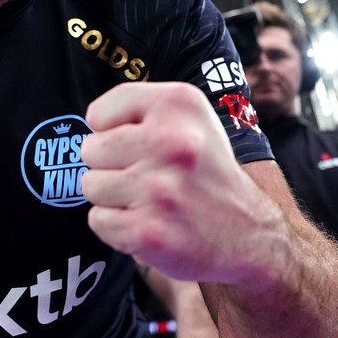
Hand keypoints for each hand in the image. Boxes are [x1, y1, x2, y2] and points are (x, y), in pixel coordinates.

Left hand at [80, 83, 285, 284]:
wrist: (249, 233)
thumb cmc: (204, 170)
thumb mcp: (188, 117)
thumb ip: (137, 108)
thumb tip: (88, 123)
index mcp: (178, 104)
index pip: (98, 113)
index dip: (110, 132)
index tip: (139, 144)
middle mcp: (172, 142)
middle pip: (89, 150)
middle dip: (110, 166)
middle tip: (147, 176)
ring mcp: (159, 189)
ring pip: (90, 186)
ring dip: (113, 198)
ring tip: (150, 200)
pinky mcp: (148, 232)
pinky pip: (98, 220)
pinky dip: (116, 227)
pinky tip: (150, 223)